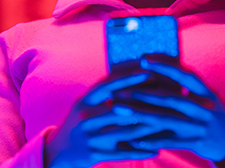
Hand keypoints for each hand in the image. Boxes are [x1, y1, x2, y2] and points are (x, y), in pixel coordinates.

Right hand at [44, 72, 158, 167]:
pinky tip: (156, 150)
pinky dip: (140, 152)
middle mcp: (85, 117)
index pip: (108, 85)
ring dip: (147, 128)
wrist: (58, 153)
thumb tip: (130, 76)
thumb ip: (104, 94)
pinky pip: (122, 154)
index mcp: (84, 101)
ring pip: (125, 132)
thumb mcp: (84, 105)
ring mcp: (89, 137)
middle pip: (120, 109)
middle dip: (144, 103)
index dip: (128, 78)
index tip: (148, 71)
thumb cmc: (79, 124)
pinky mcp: (94, 154)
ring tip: (166, 122)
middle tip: (166, 97)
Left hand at [108, 58, 224, 162]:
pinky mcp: (196, 143)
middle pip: (171, 98)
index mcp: (206, 92)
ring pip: (166, 120)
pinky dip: (152, 141)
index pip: (185, 74)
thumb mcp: (205, 96)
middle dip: (143, 94)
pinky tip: (134, 140)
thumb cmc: (211, 112)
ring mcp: (200, 127)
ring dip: (140, 115)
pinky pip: (170, 142)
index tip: (143, 58)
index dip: (164, 65)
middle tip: (120, 90)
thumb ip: (185, 87)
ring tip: (120, 110)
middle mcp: (205, 108)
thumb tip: (155, 70)